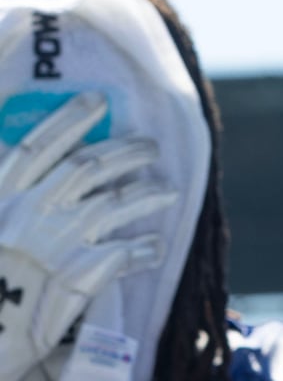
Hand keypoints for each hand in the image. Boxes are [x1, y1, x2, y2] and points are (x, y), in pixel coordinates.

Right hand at [0, 92, 174, 380]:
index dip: (70, 119)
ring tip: (169, 190)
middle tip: (151, 145)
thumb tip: (21, 167)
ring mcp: (55, 244)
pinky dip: (145, 249)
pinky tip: (156, 247)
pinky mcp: (78, 279)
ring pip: (116, 203)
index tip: (97, 101)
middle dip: (126, 151)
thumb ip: (6, 198)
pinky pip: (126, 254)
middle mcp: (27, 213)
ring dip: (147, 193)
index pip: (37, 144)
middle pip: (89, 166)